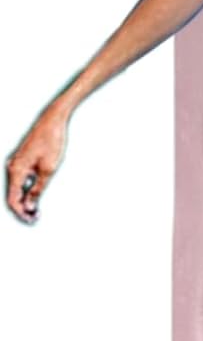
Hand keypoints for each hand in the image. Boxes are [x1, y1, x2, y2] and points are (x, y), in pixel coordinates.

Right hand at [6, 108, 69, 223]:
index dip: (20, 213)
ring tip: (37, 211)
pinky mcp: (21, 160)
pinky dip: (26, 190)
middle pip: (12, 195)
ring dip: (24, 200)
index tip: (32, 220)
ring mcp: (16, 163)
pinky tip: (35, 196)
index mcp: (16, 170)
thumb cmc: (52, 143)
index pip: (12, 199)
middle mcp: (12, 166)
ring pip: (15, 188)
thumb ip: (37, 190)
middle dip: (22, 209)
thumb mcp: (48, 170)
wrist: (53, 120)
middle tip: (36, 218)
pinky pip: (19, 180)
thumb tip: (29, 206)